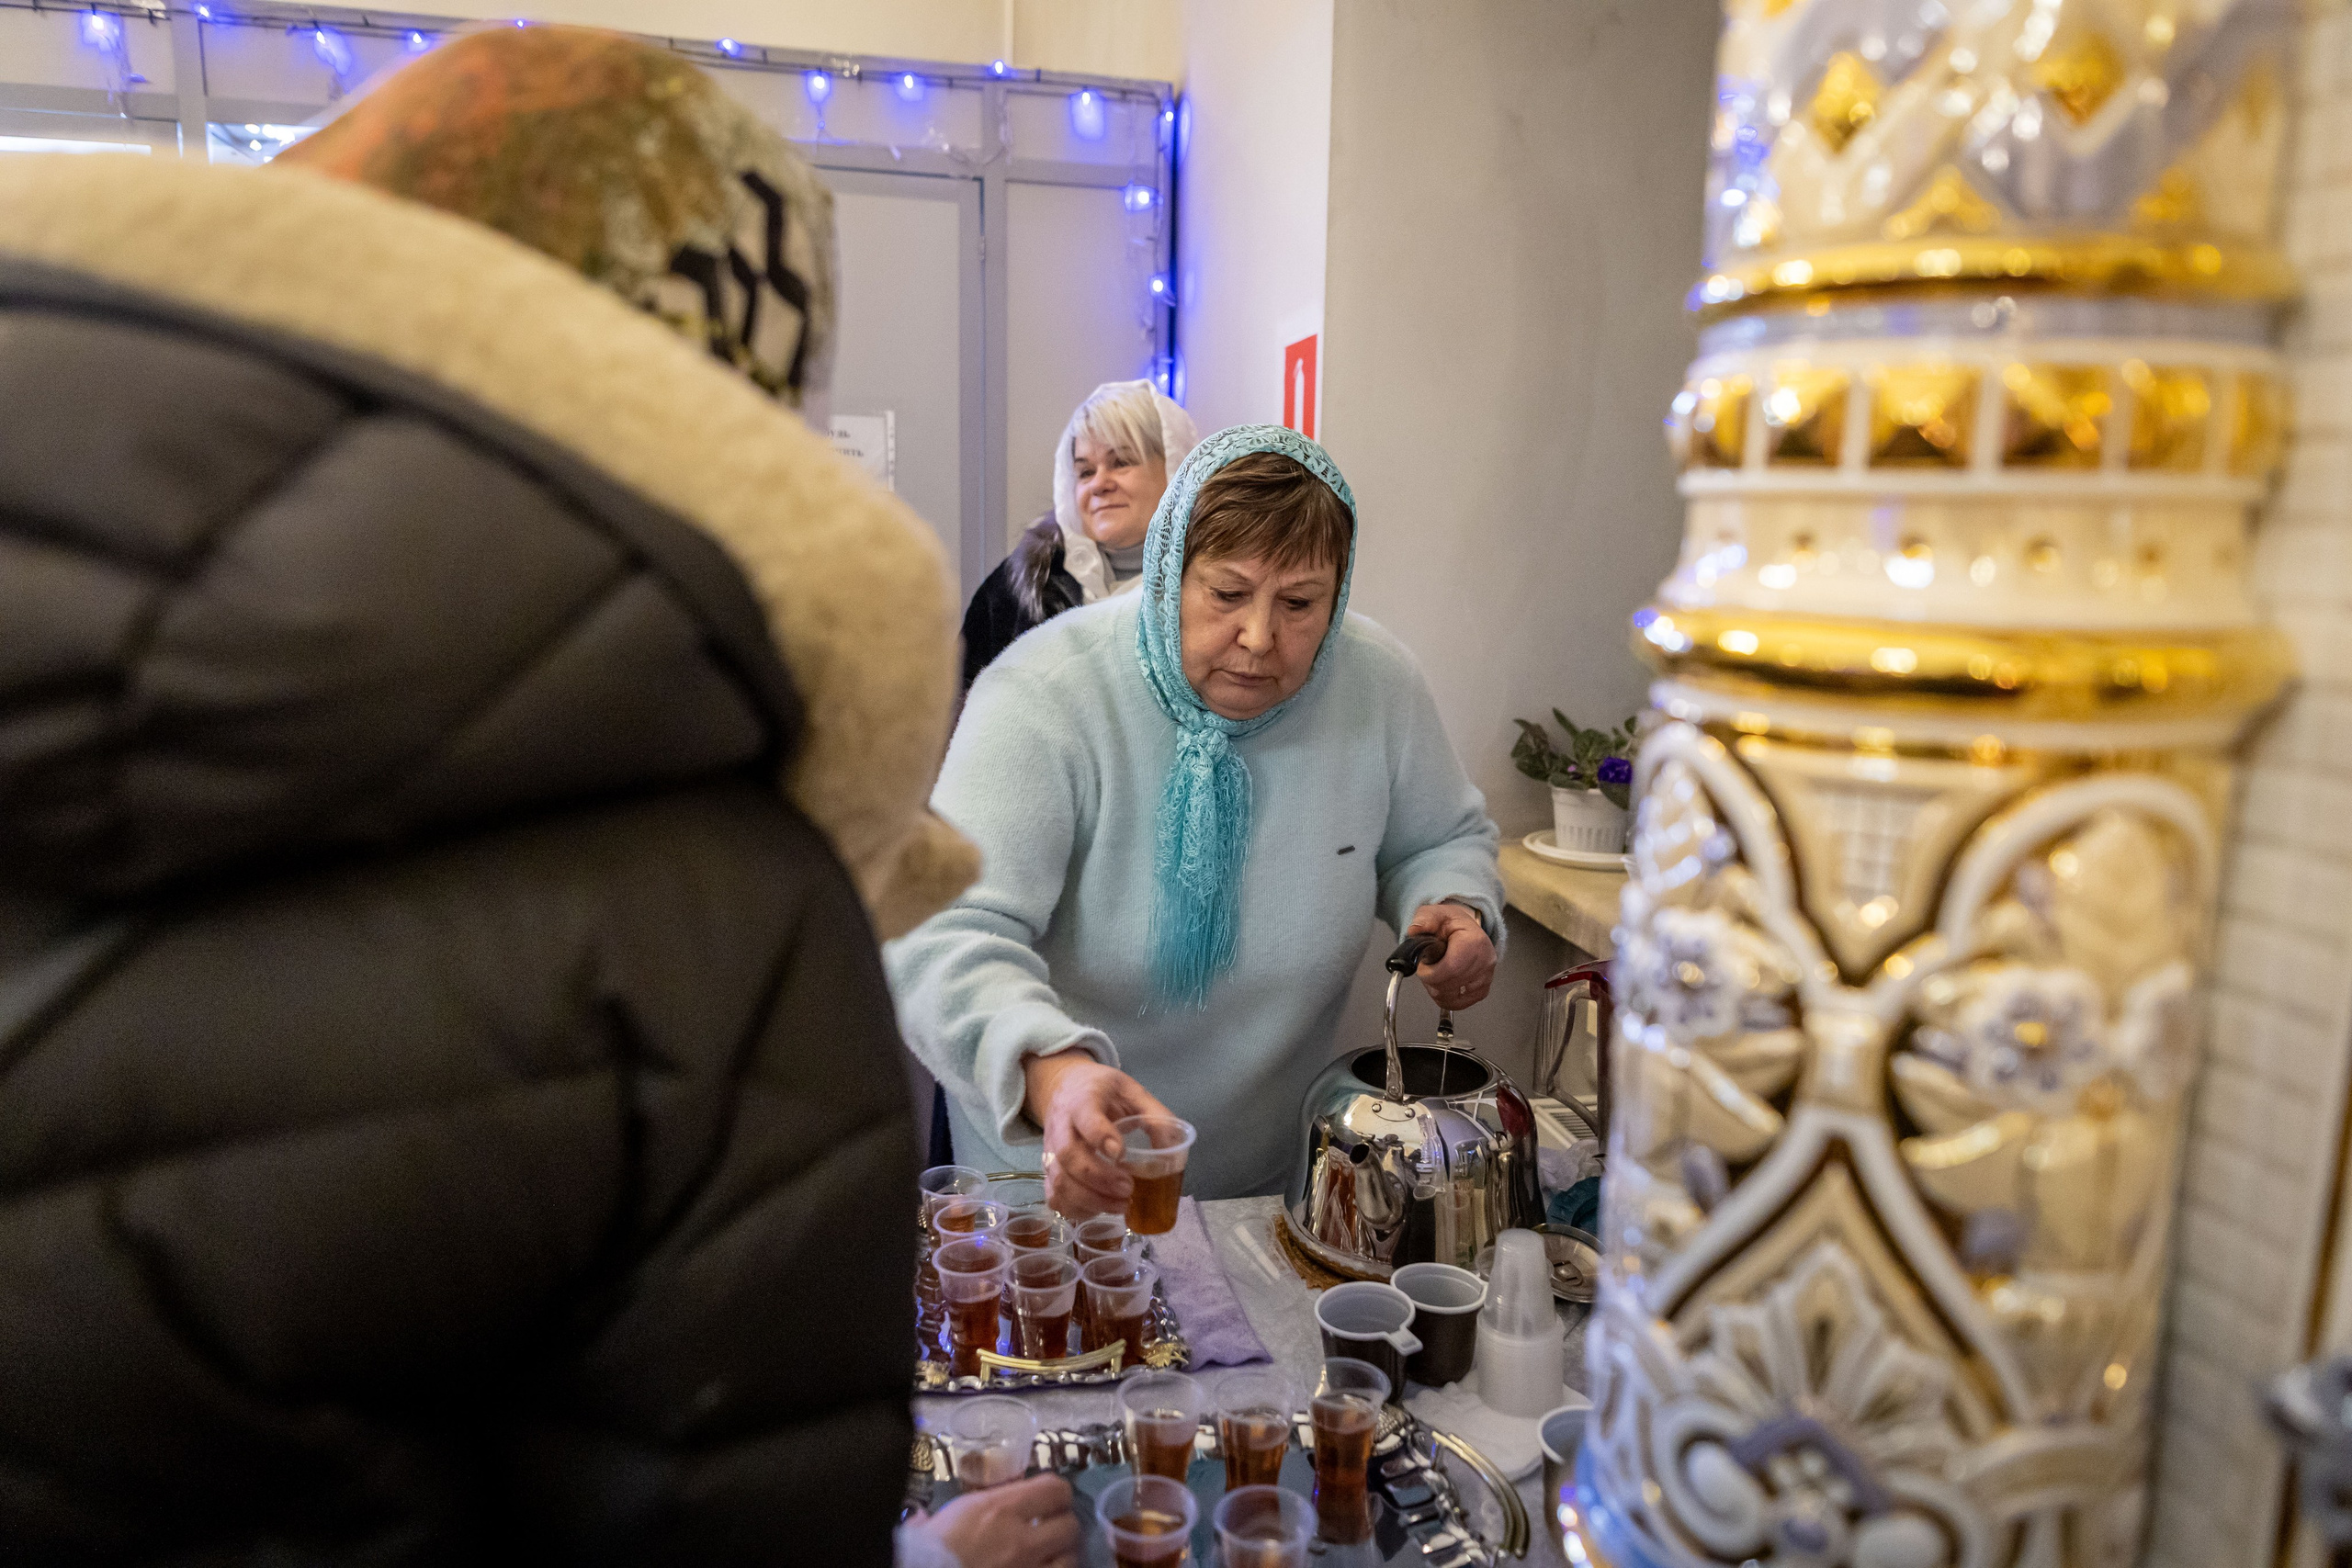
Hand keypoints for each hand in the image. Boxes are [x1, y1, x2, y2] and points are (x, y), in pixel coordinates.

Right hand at [912, 1474, 1079, 1567]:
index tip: (1051, 1498)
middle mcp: (1021, 1540)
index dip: (1058, 1493)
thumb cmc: (929, 1548)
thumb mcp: (953, 1514)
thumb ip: (978, 1503)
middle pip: (1069, 1525)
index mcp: (1002, 1510)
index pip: (1055, 1490)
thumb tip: (957, 1507)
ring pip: (1069, 1559)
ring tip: (1052, 1555)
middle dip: (1063, 1525)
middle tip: (1052, 1528)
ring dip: (1062, 1555)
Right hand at [1022, 1052, 1173, 1218]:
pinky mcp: (1048, 1169)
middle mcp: (1061, 1125)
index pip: (1085, 1117)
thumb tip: (1174, 1152)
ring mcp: (1050, 1149)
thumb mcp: (1133, 1092)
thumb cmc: (1104, 1091)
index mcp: (1083, 1100)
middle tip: (1129, 1189)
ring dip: (1090, 1199)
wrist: (1066, 1085)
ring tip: (1122, 1205)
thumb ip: (1155, 1117)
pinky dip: (1075, 1209)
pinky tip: (1099, 1209)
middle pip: (1068, 1155)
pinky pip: (1053, 1195)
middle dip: (1099, 1178)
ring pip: (1059, 1180)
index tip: (1122, 1154)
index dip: (1101, 1136)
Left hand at [1406, 902, 1494, 1011]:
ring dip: (1437, 990)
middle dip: (1431, 981)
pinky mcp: (1483, 989)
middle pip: (1450, 986)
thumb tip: (1415, 930)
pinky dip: (1446, 998)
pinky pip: (1460, 1003)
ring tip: (1435, 974)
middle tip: (1427, 968)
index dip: (1431, 973)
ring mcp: (1486, 977)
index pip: (1451, 969)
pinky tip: (1442, 985)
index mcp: (1474, 942)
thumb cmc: (1451, 924)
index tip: (1423, 966)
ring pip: (1453, 998)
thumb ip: (1424, 920)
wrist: (1465, 930)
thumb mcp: (1434, 914)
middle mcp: (1485, 961)